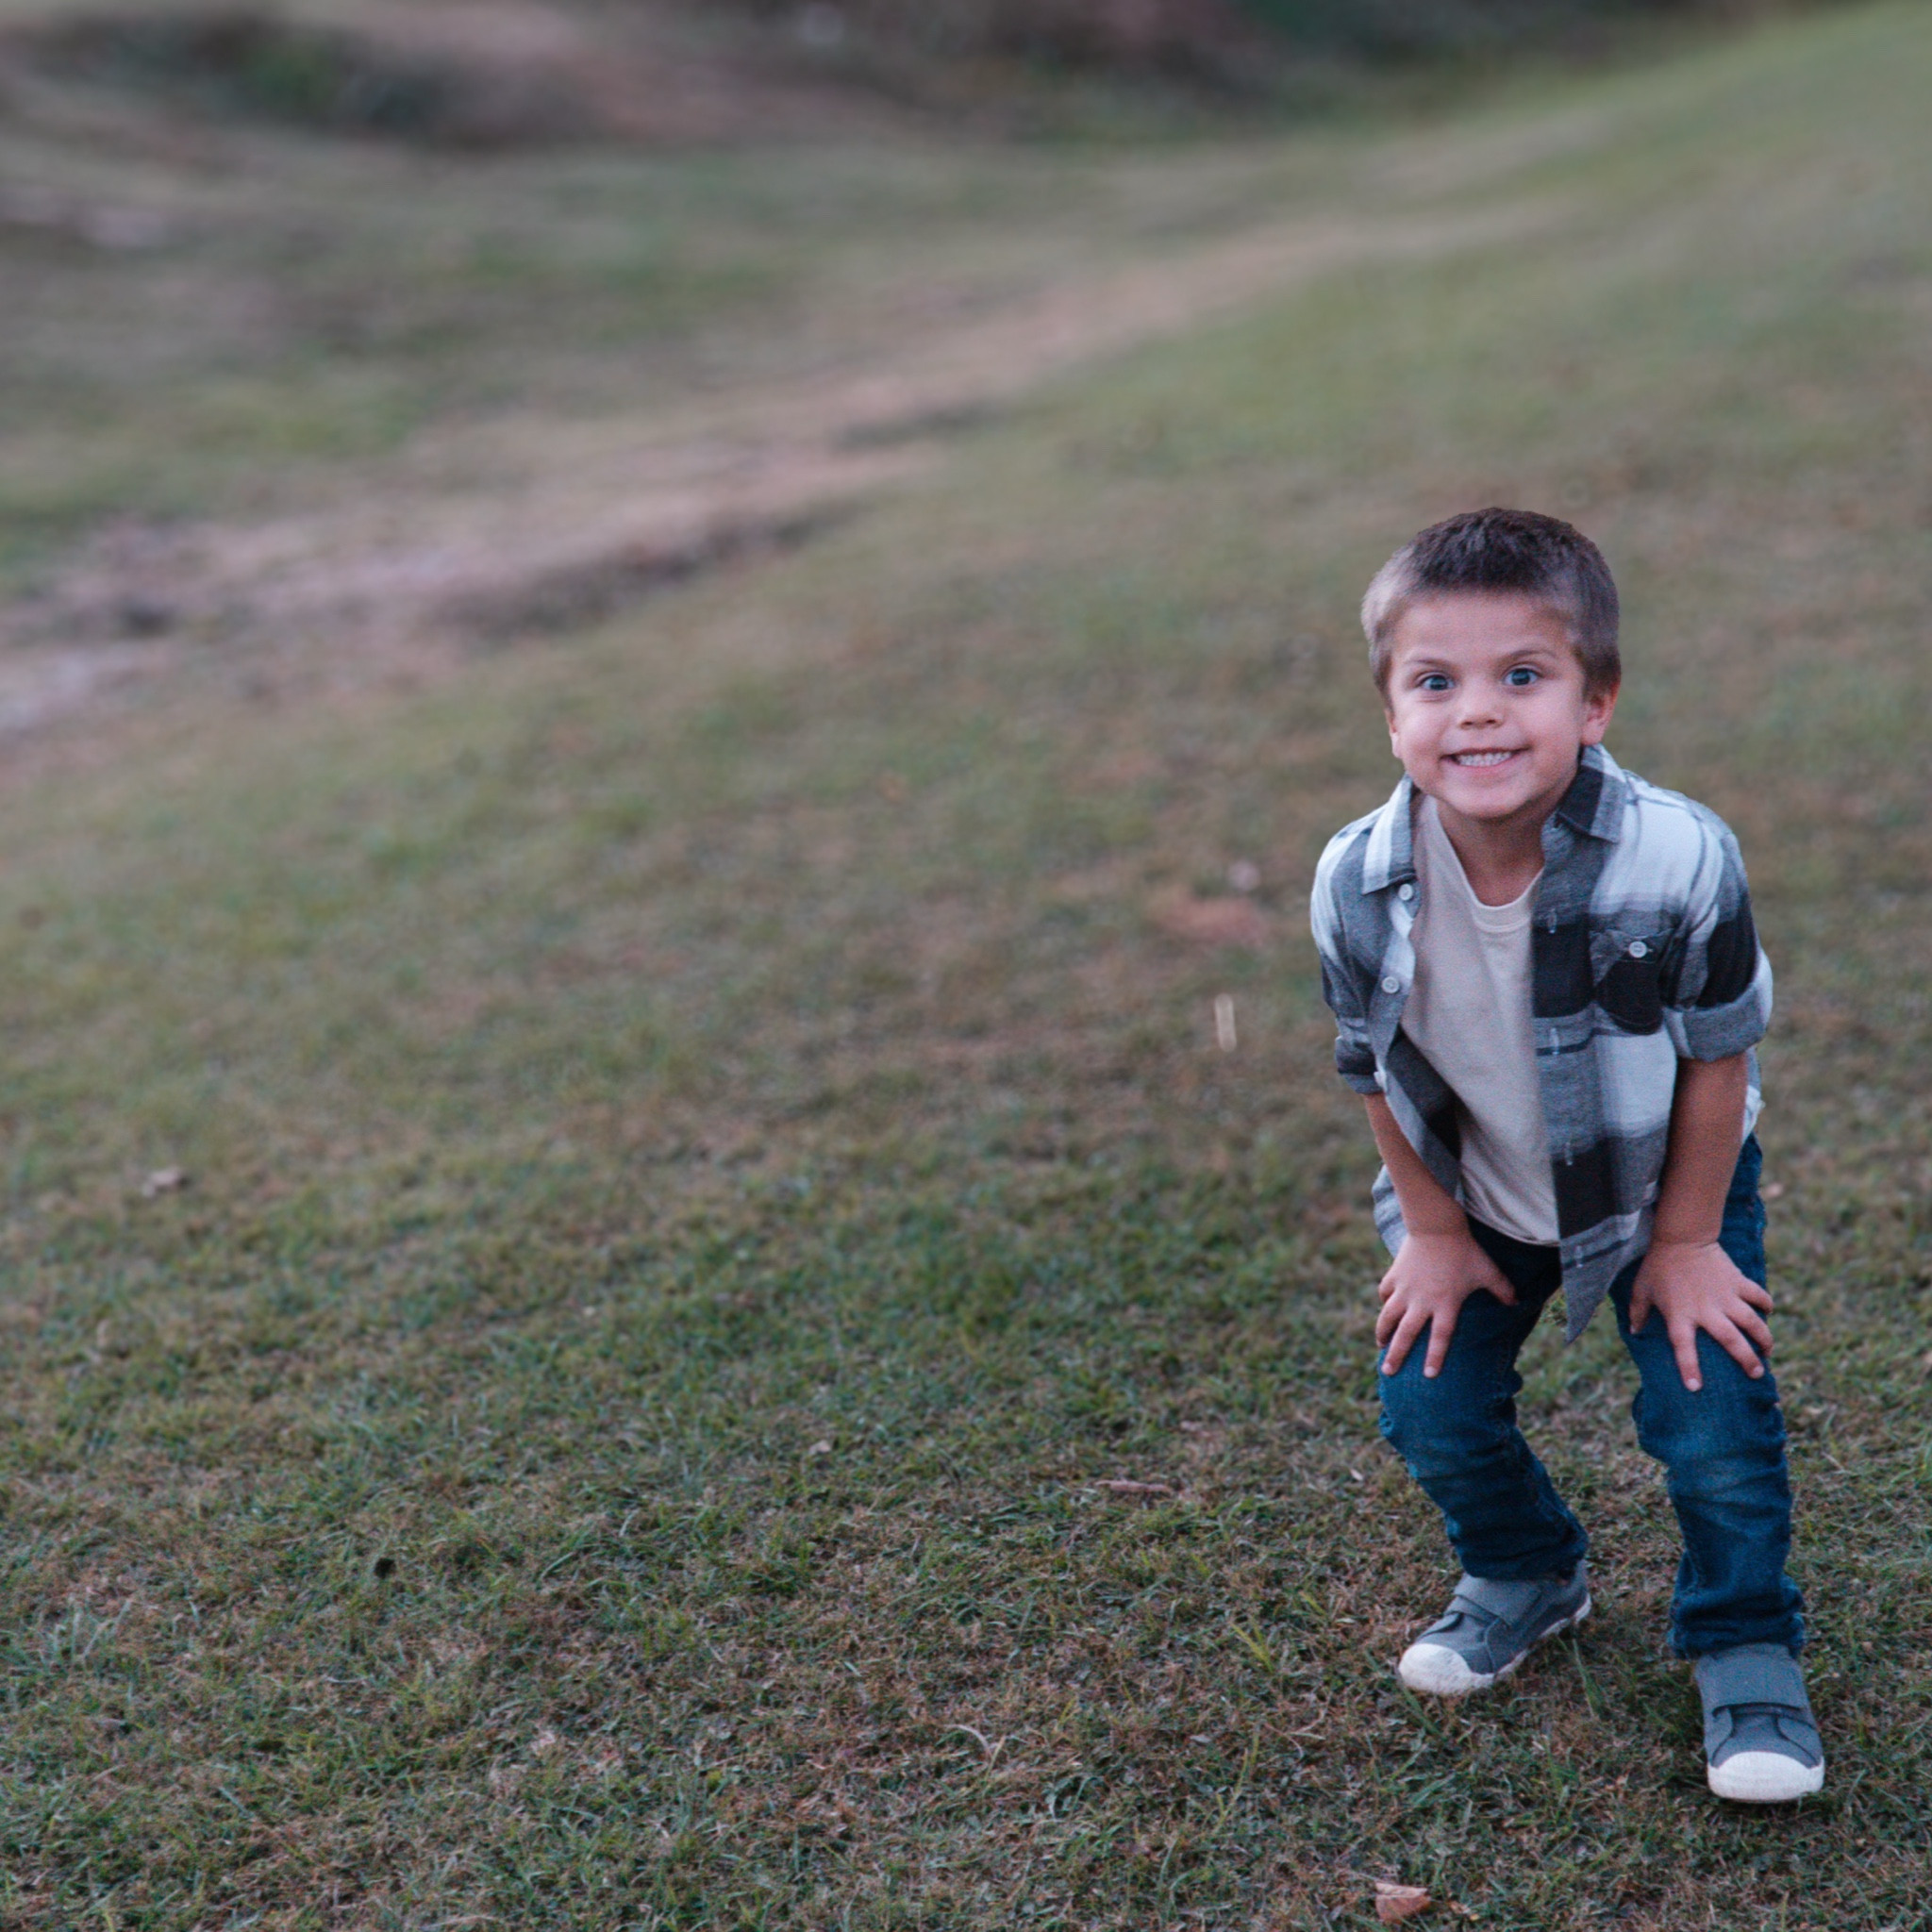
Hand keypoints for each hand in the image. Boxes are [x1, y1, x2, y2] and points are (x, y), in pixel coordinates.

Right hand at [1376, 1229, 1516, 1378]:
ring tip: (1380, 1345)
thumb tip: (1517, 1302)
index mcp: (1445, 1304)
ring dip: (1382, 1332)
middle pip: (1406, 1334)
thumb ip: (1503, 1289)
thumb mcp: (1487, 1270)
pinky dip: (1384, 1303)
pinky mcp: (1394, 1275)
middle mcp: (1421, 1301)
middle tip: (1388, 1371)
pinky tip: (1385, 1310)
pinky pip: (1385, 1294)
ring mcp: (1405, 1289)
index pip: (1440, 1338)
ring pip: (1388, 1317)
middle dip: (1396, 1355)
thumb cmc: (1464, 1250)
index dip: (1435, 1357)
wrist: (1436, 1226)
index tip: (1429, 1375)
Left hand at [1628, 1239, 1772, 1390]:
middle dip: (1747, 1360)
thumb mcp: (1641, 1289)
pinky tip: (1767, 1314)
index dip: (1689, 1368)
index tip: (1695, 1388)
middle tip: (1757, 1375)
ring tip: (1768, 1353)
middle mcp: (1706, 1309)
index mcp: (1680, 1315)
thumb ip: (1637, 1312)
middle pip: (1731, 1341)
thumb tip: (1633, 1331)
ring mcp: (1726, 1296)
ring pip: (1752, 1323)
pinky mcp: (1738, 1282)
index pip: (1683, 1347)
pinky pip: (1758, 1296)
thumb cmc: (1658, 1265)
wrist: (1681, 1237)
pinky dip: (1765, 1305)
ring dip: (1763, 1339)